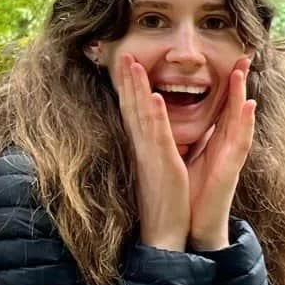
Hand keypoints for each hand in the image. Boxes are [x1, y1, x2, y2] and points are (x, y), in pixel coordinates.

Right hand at [112, 54, 189, 250]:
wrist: (163, 231)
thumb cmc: (162, 202)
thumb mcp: (158, 168)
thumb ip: (155, 149)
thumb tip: (152, 136)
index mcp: (142, 147)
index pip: (132, 111)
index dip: (128, 87)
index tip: (125, 65)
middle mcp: (142, 147)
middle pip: (131, 107)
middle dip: (127, 79)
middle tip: (121, 52)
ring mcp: (150, 154)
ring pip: (140, 114)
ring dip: (136, 88)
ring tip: (132, 62)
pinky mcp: (162, 164)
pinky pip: (157, 136)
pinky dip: (154, 115)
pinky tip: (152, 97)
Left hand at [187, 58, 255, 250]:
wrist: (191, 228)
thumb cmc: (190, 196)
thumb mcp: (183, 160)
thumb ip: (187, 140)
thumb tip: (177, 120)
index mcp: (212, 144)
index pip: (220, 108)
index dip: (225, 84)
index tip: (228, 60)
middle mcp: (225, 148)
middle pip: (234, 108)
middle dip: (239, 81)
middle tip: (245, 54)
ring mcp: (231, 158)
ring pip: (241, 120)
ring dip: (243, 94)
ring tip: (244, 71)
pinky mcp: (231, 171)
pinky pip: (240, 144)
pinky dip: (244, 123)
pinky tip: (248, 106)